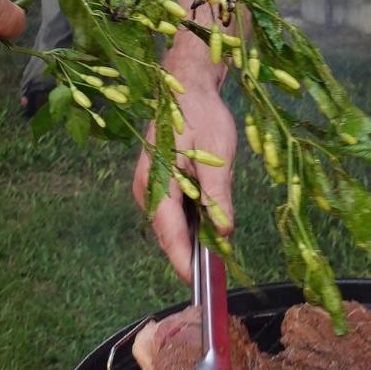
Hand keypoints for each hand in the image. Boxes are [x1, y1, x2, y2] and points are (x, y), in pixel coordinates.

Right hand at [134, 76, 237, 281]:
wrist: (185, 85)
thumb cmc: (200, 115)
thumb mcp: (217, 156)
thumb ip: (218, 197)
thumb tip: (224, 234)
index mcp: (156, 184)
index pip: (170, 235)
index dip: (185, 262)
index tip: (200, 284)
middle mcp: (146, 190)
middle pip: (170, 234)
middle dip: (192, 252)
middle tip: (221, 266)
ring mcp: (149, 187)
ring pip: (172, 224)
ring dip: (194, 235)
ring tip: (219, 238)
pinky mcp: (157, 183)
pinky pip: (174, 211)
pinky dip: (191, 219)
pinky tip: (209, 213)